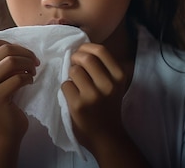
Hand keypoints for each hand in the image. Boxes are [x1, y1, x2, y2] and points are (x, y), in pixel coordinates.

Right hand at [0, 39, 39, 142]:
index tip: (26, 55)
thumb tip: (19, 46)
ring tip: (33, 73)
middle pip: (5, 50)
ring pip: (11, 61)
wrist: (5, 132)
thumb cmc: (8, 103)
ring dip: (28, 65)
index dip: (15, 46)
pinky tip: (30, 83)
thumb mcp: (1, 79)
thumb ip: (3, 62)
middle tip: (35, 63)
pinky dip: (29, 79)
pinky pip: (18, 78)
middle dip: (25, 54)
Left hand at [61, 43, 129, 159]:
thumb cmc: (108, 107)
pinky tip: (74, 97)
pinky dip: (66, 89)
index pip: (101, 51)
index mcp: (119, 77)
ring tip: (76, 85)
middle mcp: (108, 85)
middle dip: (75, 58)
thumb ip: (103, 68)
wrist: (106, 137)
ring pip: (73, 71)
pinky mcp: (78, 105)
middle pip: (85, 58)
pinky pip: (65, 85)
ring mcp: (93, 95)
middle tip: (73, 65)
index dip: (86, 48)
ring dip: (70, 75)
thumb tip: (81, 49)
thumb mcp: (114, 85)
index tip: (81, 53)